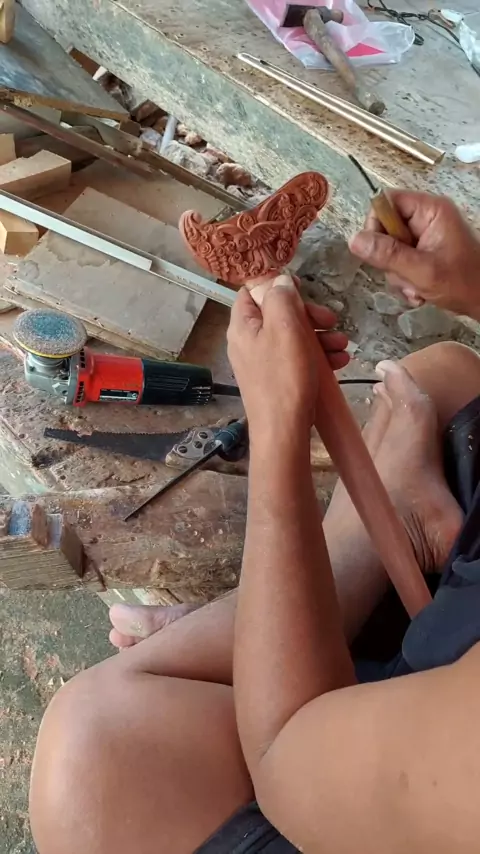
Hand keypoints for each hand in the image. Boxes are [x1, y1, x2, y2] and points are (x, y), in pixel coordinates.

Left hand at [227, 275, 348, 438]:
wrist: (283, 432)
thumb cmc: (283, 378)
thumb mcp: (284, 328)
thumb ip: (281, 297)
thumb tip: (279, 280)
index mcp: (243, 326)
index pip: (252, 292)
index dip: (277, 286)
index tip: (303, 289)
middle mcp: (248, 342)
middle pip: (279, 314)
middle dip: (309, 316)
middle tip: (331, 321)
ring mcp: (263, 363)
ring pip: (293, 337)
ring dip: (320, 337)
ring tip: (343, 345)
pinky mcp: (278, 380)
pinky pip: (297, 359)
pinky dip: (318, 357)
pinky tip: (339, 362)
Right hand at [348, 191, 479, 316]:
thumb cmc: (463, 283)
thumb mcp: (422, 271)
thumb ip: (388, 255)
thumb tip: (355, 240)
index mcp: (430, 210)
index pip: (387, 202)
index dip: (375, 225)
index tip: (377, 251)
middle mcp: (426, 218)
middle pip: (385, 228)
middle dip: (389, 258)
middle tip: (404, 276)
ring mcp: (424, 235)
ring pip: (390, 249)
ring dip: (397, 274)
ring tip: (415, 288)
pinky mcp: (423, 251)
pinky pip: (399, 260)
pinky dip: (404, 279)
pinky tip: (418, 290)